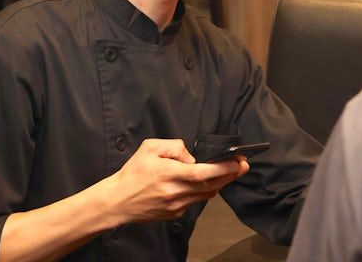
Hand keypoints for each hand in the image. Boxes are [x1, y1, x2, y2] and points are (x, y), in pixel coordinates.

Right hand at [102, 138, 248, 223]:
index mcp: (169, 174)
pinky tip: (207, 183)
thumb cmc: (133, 172)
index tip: (238, 162)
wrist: (118, 201)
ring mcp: (177, 206)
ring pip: (206, 195)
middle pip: (211, 185)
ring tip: (231, 172)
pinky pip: (195, 201)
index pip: (203, 172)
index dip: (223, 168)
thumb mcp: (150, 148)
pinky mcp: (176, 214)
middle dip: (230, 175)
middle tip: (244, 165)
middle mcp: (176, 192)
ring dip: (220, 183)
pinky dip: (204, 191)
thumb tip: (191, 157)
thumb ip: (174, 147)